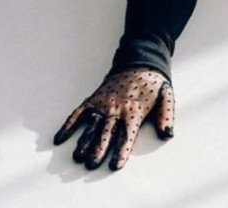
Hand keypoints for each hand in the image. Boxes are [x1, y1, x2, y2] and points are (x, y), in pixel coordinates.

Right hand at [53, 67, 174, 171]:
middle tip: (91, 164)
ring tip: (77, 156)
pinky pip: (79, 113)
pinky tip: (60, 138)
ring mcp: (103, 104)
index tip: (115, 165)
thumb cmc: (153, 84)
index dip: (121, 151)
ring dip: (84, 141)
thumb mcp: (166, 96)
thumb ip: (166, 116)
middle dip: (98, 149)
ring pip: (91, 126)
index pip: (127, 135)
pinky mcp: (94, 99)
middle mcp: (117, 109)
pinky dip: (68, 125)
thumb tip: (167, 134)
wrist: (140, 62)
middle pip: (106, 133)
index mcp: (134, 111)